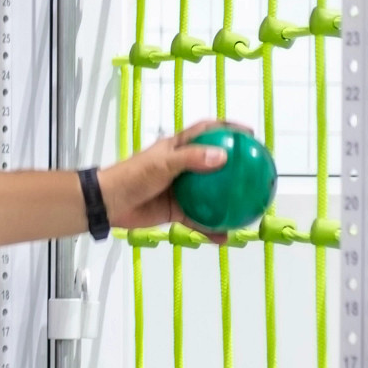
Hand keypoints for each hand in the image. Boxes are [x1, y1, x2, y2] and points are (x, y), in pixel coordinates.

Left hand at [99, 119, 237, 236]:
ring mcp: (181, 190)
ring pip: (211, 196)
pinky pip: (199, 221)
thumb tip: (223, 157)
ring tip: (249, 211)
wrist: (108, 204)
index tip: (250, 136)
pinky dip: (211, 229)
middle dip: (236, 169)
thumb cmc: (131, 177)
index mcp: (178, 148)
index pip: (207, 132)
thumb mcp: (162, 164)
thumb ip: (191, 159)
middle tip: (258, 175)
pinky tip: (224, 238)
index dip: (229, 130)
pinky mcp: (176, 211)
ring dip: (228, 203)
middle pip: (216, 165)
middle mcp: (183, 167)